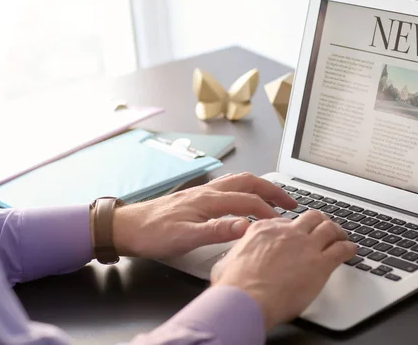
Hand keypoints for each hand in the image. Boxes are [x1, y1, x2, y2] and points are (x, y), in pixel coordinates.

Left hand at [112, 173, 296, 259]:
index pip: (248, 201)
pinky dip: (245, 188)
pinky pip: (228, 184)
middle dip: (272, 190)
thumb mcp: (185, 237)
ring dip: (260, 186)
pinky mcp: (196, 196)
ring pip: (239, 180)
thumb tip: (246, 226)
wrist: (126, 226)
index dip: (269, 211)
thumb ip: (217, 231)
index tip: (283, 223)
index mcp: (209, 200)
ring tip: (274, 197)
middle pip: (248, 181)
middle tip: (290, 202)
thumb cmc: (152, 233)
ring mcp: (203, 191)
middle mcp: (208, 190)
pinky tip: (244, 197)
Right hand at [211, 210, 357, 329]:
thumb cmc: (234, 286)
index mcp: (264, 229)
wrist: (245, 300)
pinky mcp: (320, 263)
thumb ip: (236, 255)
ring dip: (338, 232)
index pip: (286, 221)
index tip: (297, 234)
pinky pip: (341, 249)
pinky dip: (349, 248)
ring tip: (341, 236)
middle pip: (311, 217)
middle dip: (319, 222)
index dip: (294, 228)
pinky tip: (351, 251)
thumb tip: (232, 260)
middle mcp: (287, 232)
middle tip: (324, 229)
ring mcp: (305, 245)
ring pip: (329, 228)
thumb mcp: (227, 262)